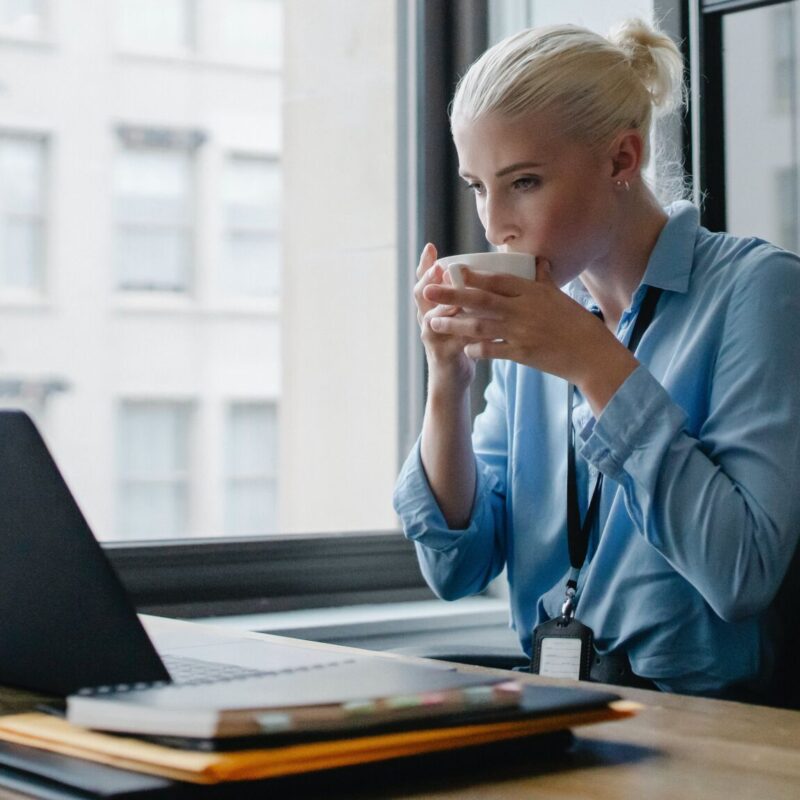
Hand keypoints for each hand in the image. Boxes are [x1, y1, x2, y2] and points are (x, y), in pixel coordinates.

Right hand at [413, 243, 475, 390]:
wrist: (452, 379)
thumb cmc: (461, 343)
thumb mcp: (461, 317)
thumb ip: (468, 298)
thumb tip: (488, 271)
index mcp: (433, 306)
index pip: (425, 281)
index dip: (425, 264)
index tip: (430, 247)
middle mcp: (428, 318)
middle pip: (422, 295)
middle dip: (428, 280)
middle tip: (438, 268)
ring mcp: (432, 337)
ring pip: (432, 317)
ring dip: (443, 306)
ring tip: (454, 296)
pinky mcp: (443, 354)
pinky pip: (453, 341)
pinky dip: (465, 333)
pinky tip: (478, 326)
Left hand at [422, 259, 638, 410]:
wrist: (593, 356)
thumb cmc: (579, 325)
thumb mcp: (561, 297)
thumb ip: (544, 280)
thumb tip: (538, 261)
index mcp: (533, 292)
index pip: (498, 280)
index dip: (473, 275)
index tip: (452, 269)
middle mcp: (524, 310)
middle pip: (481, 300)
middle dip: (452, 295)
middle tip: (428, 291)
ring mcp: (522, 333)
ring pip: (480, 326)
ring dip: (454, 324)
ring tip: (432, 322)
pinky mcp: (522, 355)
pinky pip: (493, 351)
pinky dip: (476, 349)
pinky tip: (463, 348)